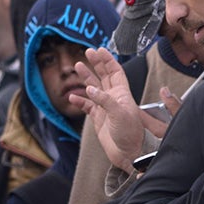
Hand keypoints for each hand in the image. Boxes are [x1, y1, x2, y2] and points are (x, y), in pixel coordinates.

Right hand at [74, 48, 168, 172]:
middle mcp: (114, 98)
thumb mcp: (120, 114)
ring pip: (94, 88)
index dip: (108, 60)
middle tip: (87, 51)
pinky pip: (87, 106)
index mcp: (122, 94)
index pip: (116, 71)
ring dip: (86, 77)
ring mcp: (105, 108)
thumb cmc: (130, 134)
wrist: (128, 153)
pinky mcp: (98, 118)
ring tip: (78, 66)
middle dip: (97, 63)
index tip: (100, 49)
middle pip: (104, 76)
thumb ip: (105, 100)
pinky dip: (80, 100)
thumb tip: (90, 88)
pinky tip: (72, 96)